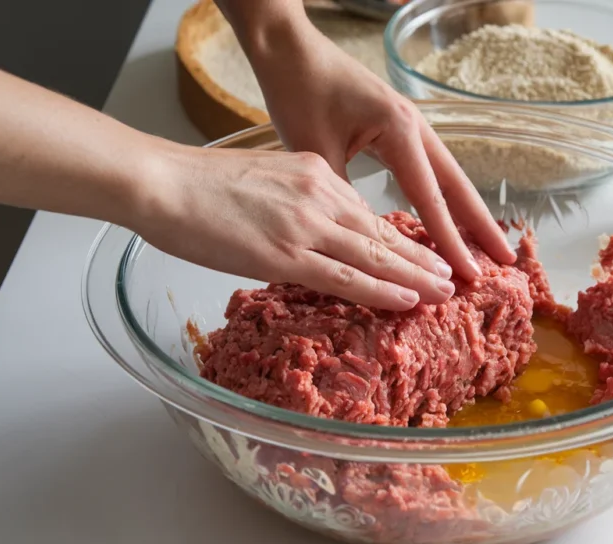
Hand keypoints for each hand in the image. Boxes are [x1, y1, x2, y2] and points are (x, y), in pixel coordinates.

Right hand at [136, 143, 457, 310]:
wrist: (161, 182)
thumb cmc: (199, 184)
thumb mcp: (263, 178)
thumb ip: (295, 200)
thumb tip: (310, 227)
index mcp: (315, 172)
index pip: (366, 212)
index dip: (398, 237)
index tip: (421, 252)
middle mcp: (320, 195)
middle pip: (381, 233)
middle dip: (420, 257)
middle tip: (451, 275)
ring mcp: (306, 225)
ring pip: (373, 256)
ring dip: (413, 277)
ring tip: (442, 292)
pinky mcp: (286, 254)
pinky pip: (346, 277)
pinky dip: (381, 291)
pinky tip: (407, 301)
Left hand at [242, 16, 516, 280]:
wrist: (290, 50)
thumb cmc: (299, 93)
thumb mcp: (316, 149)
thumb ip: (345, 194)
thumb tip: (366, 238)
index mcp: (399, 131)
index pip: (431, 199)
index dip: (451, 240)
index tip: (468, 274)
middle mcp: (415, 127)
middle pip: (457, 185)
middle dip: (482, 225)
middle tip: (505, 259)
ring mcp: (411, 126)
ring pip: (448, 176)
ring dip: (468, 211)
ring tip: (488, 244)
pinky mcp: (399, 128)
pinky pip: (429, 169)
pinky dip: (445, 196)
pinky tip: (450, 215)